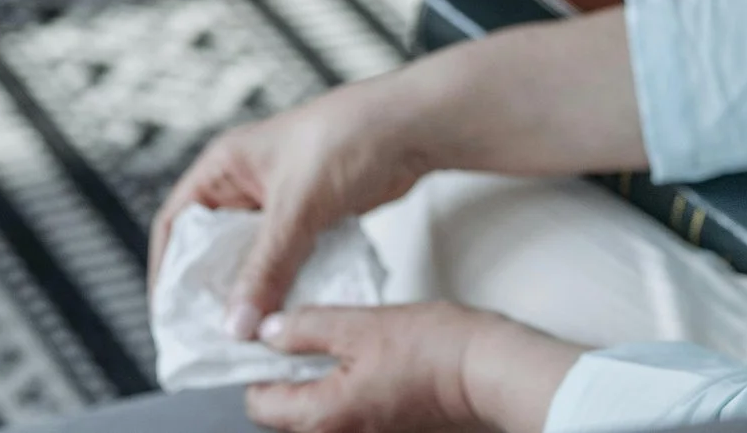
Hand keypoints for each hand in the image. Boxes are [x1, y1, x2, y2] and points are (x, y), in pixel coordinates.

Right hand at [147, 79, 426, 336]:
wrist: (412, 127)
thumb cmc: (348, 140)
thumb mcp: (298, 207)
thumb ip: (267, 268)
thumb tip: (237, 325)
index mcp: (225, 165)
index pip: (176, 223)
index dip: (168, 270)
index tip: (170, 316)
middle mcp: (246, 183)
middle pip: (213, 247)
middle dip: (214, 291)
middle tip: (213, 337)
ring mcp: (280, 201)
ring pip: (253, 259)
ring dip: (254, 293)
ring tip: (250, 337)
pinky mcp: (312, 216)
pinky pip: (287, 260)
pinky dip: (286, 285)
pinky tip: (289, 315)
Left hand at [244, 304, 582, 432]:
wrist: (487, 371)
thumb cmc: (434, 350)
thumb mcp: (360, 324)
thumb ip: (306, 328)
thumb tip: (269, 332)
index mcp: (323, 416)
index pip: (260, 404)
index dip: (259, 368)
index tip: (270, 338)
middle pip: (289, 413)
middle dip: (291, 373)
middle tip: (307, 333)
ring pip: (320, 412)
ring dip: (320, 379)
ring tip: (342, 342)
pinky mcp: (387, 430)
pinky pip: (350, 413)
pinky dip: (348, 387)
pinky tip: (367, 358)